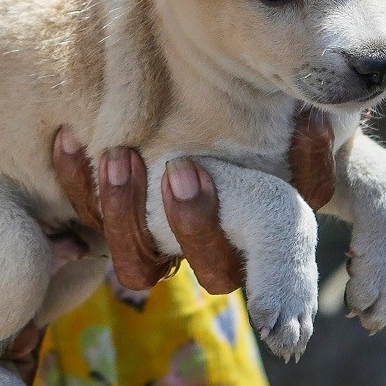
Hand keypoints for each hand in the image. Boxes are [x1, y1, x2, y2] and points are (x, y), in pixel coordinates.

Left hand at [50, 108, 335, 293]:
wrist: (138, 113)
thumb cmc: (224, 122)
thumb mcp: (265, 127)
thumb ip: (295, 133)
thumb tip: (317, 115)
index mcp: (263, 231)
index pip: (286, 245)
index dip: (283, 246)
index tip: (280, 180)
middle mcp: (210, 253)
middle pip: (211, 272)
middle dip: (197, 224)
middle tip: (184, 169)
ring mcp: (153, 248)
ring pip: (136, 262)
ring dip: (126, 209)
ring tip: (119, 154)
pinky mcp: (101, 231)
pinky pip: (83, 223)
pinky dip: (74, 180)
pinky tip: (67, 136)